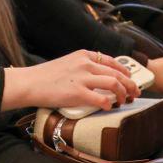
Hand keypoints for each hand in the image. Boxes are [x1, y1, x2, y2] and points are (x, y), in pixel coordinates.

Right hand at [1, 49, 136, 111]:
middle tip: (134, 93)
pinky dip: (108, 103)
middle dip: (130, 84)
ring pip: (113, 83)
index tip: (130, 79)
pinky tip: (108, 107)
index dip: (125, 71)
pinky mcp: (77, 92)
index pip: (112, 61)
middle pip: (117, 73)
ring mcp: (82, 78)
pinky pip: (100, 98)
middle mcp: (86, 64)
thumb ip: (82, 68)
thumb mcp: (68, 64)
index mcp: (84, 55)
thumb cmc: (44, 76)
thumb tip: (96, 78)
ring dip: (122, 94)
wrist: (28, 83)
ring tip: (124, 101)